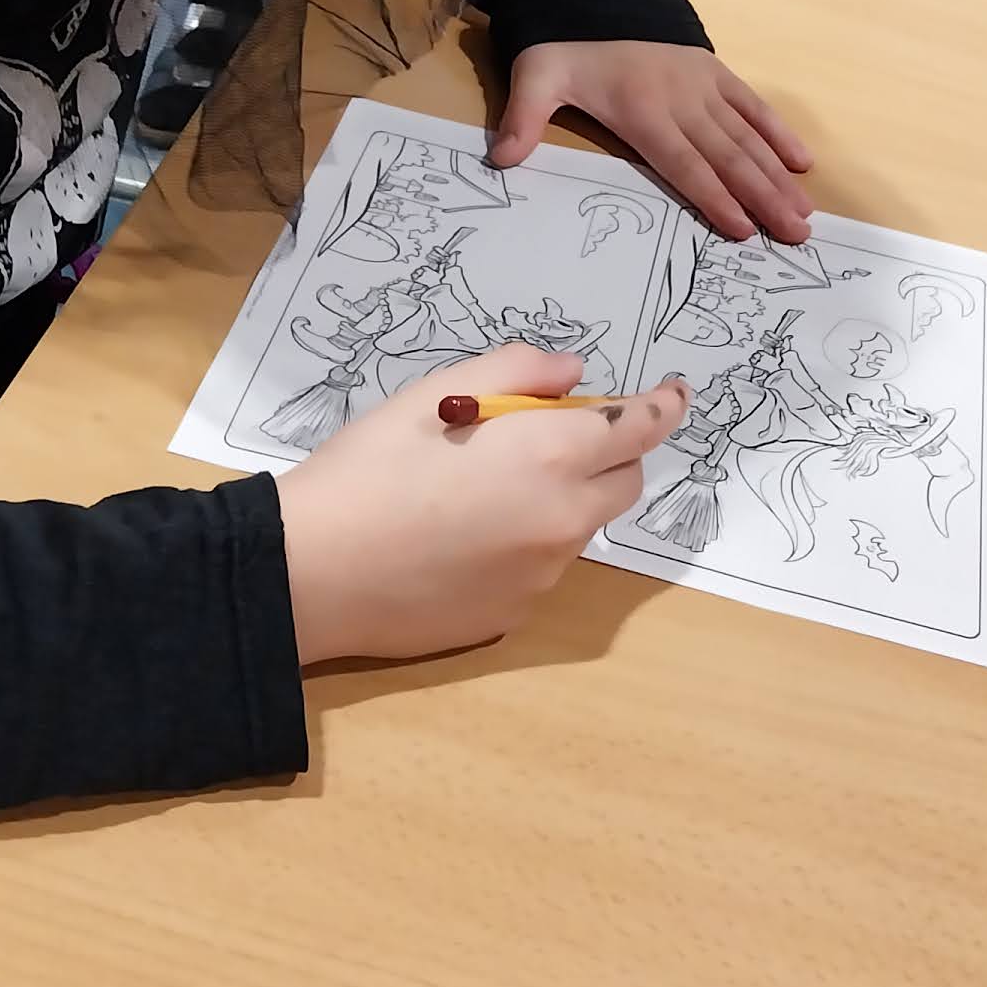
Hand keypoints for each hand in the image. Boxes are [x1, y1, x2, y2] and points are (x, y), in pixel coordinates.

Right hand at [279, 344, 689, 665]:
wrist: (312, 572)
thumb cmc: (368, 468)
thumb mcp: (434, 393)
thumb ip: (518, 371)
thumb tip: (574, 376)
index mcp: (551, 456)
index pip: (638, 427)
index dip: (663, 406)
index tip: (674, 394)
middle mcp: (562, 520)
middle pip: (625, 483)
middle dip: (610, 453)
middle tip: (553, 435)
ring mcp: (541, 576)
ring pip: (580, 527)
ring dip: (562, 498)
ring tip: (484, 487)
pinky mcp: (512, 615)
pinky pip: (540, 568)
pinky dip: (525, 544)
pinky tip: (460, 538)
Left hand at [491, 42, 813, 244]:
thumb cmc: (566, 45)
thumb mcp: (535, 77)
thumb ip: (524, 119)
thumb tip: (501, 161)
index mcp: (643, 110)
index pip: (684, 163)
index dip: (714, 197)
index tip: (742, 230)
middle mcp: (683, 101)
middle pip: (729, 157)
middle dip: (763, 198)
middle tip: (796, 234)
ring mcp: (704, 85)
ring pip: (748, 137)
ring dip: (778, 176)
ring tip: (805, 211)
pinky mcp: (716, 71)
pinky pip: (754, 106)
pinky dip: (779, 132)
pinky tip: (802, 162)